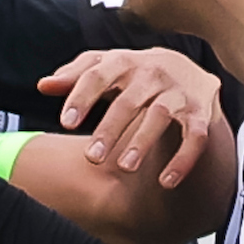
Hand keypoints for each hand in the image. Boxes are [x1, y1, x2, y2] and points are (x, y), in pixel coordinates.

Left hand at [38, 48, 224, 189]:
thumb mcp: (106, 68)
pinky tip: (165, 182)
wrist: (188, 70)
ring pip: (160, 117)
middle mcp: (153, 74)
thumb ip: (75, 76)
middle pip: (128, 101)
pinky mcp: (200, 114)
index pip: (99, 75)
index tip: (65, 123)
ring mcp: (178, 94)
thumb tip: (43, 86)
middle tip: (91, 158)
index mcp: (125, 62)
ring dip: (142, 142)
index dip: (82, 98)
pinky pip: (195, 137)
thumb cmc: (134, 73)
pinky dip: (183, 160)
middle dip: (110, 129)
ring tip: (124, 168)